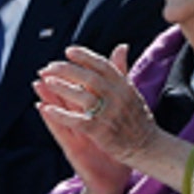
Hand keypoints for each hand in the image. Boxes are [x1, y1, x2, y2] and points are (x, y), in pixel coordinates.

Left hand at [35, 44, 162, 174]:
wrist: (148, 147)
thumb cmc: (138, 119)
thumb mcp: (132, 91)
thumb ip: (122, 70)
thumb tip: (121, 46)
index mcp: (124, 86)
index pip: (103, 65)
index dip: (84, 56)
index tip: (68, 51)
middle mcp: (118, 97)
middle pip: (89, 78)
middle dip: (66, 70)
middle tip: (48, 67)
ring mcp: (109, 114)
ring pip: (82, 97)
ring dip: (61, 88)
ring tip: (45, 81)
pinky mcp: (100, 132)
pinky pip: (76, 120)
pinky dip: (60, 114)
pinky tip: (45, 108)